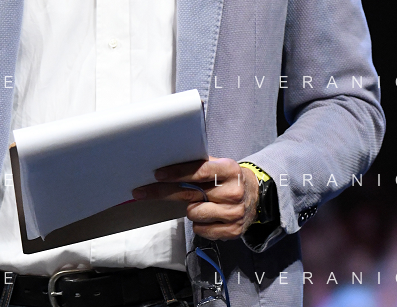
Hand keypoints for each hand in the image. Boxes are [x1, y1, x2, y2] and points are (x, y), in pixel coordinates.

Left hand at [130, 156, 259, 240]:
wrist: (256, 196)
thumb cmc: (229, 179)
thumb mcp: (219, 166)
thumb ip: (199, 166)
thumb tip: (166, 169)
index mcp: (229, 170)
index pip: (198, 171)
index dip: (176, 173)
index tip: (157, 175)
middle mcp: (233, 191)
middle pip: (190, 193)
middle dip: (162, 192)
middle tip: (140, 192)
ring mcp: (234, 213)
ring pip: (193, 213)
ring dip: (191, 210)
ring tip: (203, 204)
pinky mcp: (233, 230)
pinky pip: (201, 230)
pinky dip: (200, 224)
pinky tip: (209, 217)